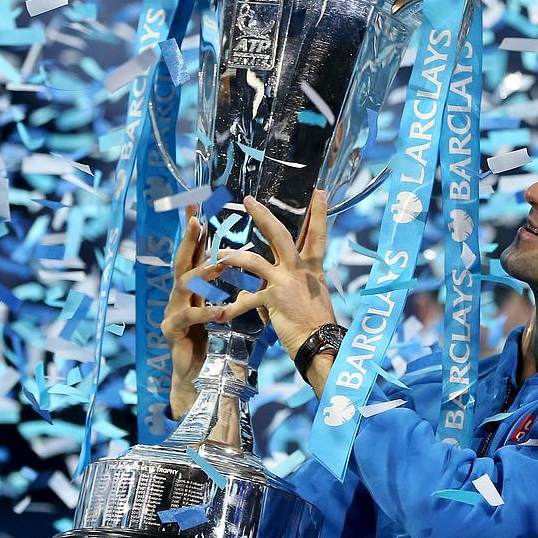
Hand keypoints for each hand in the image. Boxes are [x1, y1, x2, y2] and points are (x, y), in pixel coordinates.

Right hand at [161, 203, 226, 418]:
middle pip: (182, 260)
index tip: (199, 204)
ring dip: (200, 272)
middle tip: (196, 219)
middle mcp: (180, 296)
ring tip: (217, 263)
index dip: (197, 230)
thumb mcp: (225, 309)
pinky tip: (220, 310)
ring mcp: (172, 312)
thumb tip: (252, 262)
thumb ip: (232, 288)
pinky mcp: (172, 332)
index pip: (196, 253)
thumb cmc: (214, 342)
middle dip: (189, 240)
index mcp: (194, 289)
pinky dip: (205, 312)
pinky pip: (188, 317)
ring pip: (182, 285)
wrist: (199, 379)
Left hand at [213, 188, 335, 360]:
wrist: (320, 343)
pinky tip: (221, 314)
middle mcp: (299, 270)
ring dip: (233, 257)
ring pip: (254, 261)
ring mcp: (285, 282)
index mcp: (312, 268)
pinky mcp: (273, 298)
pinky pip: (246, 299)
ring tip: (217, 254)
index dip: (318, 214)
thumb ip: (284, 287)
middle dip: (262, 216)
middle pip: (279, 235)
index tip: (319, 193)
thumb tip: (259, 289)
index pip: (317, 236)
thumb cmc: (316, 325)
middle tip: (248, 200)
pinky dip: (232, 307)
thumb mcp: (310, 298)